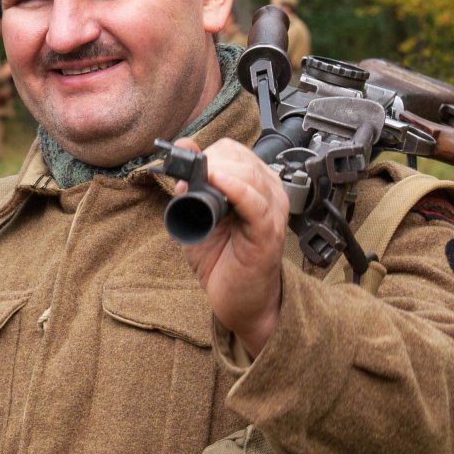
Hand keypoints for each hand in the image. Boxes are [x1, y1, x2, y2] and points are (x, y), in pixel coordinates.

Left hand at [173, 137, 287, 355]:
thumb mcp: (199, 218)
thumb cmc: (224, 262)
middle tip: (191, 184)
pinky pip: (255, 202)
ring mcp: (272, 212)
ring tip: (199, 187)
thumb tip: (181, 167)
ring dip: (219, 174)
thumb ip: (190, 191)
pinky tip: (217, 181)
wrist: (241, 302)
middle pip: (240, 158)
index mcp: (255, 185)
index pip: (233, 151)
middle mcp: (268, 193)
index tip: (187, 167)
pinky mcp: (268, 232)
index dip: (208, 155)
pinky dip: (235, 188)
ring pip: (248, 174)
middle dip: (211, 164)